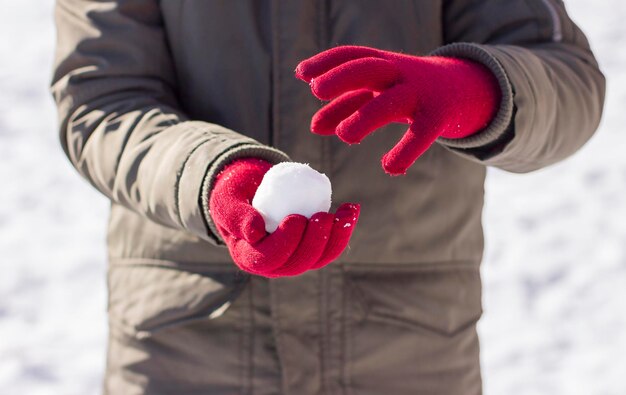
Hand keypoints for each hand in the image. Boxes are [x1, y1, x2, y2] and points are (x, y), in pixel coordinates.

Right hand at [209, 158, 359, 277]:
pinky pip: (330, 247)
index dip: (286, 243)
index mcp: (248, 258)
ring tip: (347, 211)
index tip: (296, 218)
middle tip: (323, 215)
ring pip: (318, 258)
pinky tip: (351, 209)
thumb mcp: (226, 201)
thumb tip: (255, 232)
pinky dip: (343, 229)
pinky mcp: (309, 249)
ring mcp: (293, 259)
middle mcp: (272, 265)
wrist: (249, 189)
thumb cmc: (234, 194)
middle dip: (316, 242)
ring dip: (336, 237)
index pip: (269, 259)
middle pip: (298, 263)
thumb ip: (235, 215)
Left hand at [295, 45, 500, 174]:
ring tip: (344, 135)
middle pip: (370, 67)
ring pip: (391, 101)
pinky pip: (421, 134)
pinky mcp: (437, 117)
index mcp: (382, 64)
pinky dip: (405, 152)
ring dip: (366, 116)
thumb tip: (314, 127)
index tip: (300, 73)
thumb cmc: (407, 90)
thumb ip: (347, 105)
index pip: (353, 55)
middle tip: (316, 90)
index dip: (326, 62)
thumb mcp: (377, 92)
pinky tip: (390, 167)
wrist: (461, 89)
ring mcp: (419, 94)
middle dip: (342, 76)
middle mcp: (399, 73)